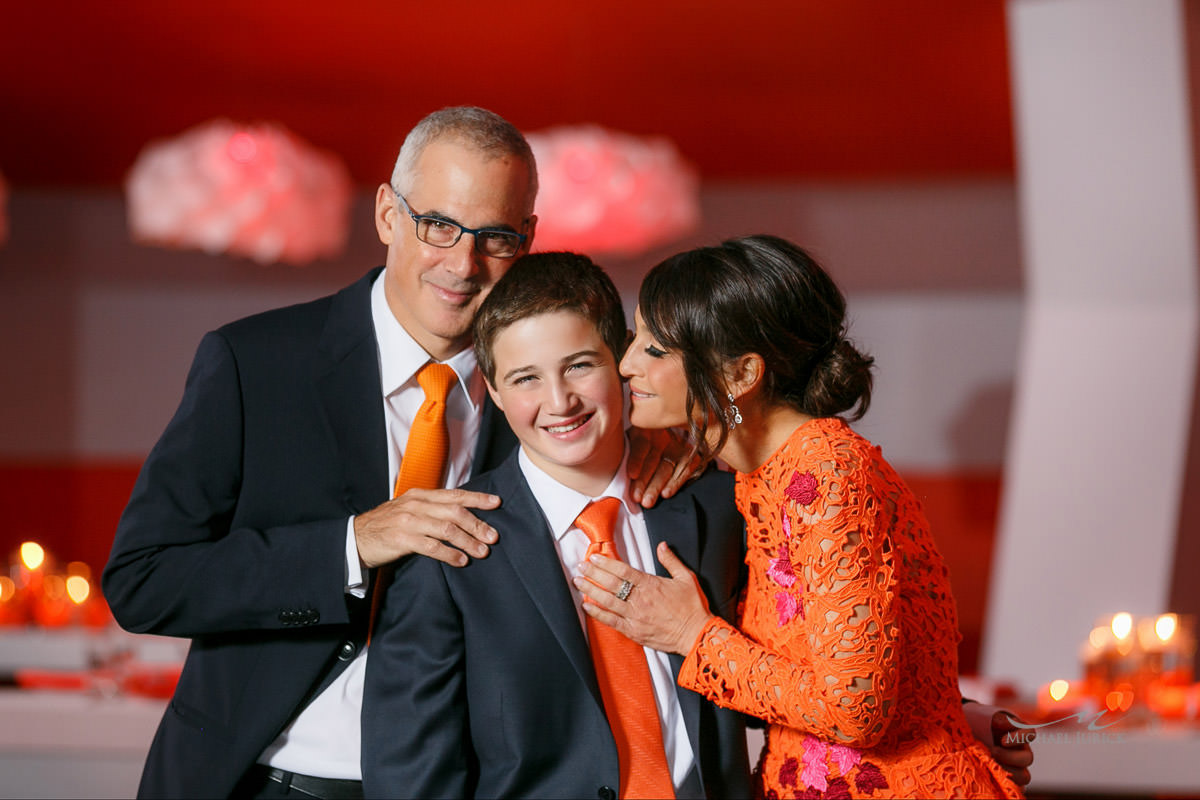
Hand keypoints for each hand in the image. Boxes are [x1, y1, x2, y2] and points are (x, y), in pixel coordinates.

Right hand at [354, 488, 500, 567]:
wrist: (355, 538)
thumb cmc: (387, 525)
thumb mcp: (409, 509)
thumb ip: (432, 509)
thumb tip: (463, 514)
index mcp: (420, 495)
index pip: (455, 494)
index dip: (477, 498)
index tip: (496, 503)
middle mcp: (416, 505)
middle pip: (454, 511)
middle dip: (477, 524)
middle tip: (493, 537)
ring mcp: (408, 521)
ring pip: (446, 528)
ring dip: (467, 541)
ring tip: (482, 551)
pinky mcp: (401, 539)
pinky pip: (431, 546)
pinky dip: (449, 554)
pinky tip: (461, 561)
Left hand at [574, 541, 712, 654]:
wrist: (696, 635)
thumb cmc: (692, 608)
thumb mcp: (686, 578)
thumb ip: (671, 561)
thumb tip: (662, 546)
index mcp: (651, 585)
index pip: (623, 571)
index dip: (606, 563)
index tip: (594, 558)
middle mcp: (640, 600)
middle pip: (611, 584)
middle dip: (593, 573)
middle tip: (581, 567)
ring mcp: (635, 616)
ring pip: (608, 601)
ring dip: (591, 590)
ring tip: (578, 582)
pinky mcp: (634, 631)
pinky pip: (611, 621)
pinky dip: (598, 613)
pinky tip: (587, 606)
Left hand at [626, 427, 700, 506]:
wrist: (668, 434)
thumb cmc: (638, 445)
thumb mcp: (628, 442)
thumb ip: (624, 451)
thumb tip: (608, 466)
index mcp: (643, 430)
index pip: (641, 445)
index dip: (636, 460)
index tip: (632, 475)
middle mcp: (661, 436)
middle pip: (653, 460)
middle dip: (644, 480)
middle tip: (637, 497)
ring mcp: (676, 445)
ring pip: (666, 468)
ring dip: (656, 486)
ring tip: (648, 501)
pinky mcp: (689, 454)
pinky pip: (685, 468)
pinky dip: (676, 482)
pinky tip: (666, 493)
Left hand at [963, 702, 1034, 787]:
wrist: (968, 735)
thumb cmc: (979, 723)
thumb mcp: (987, 717)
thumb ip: (999, 719)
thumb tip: (1008, 723)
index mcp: (1018, 733)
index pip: (1030, 734)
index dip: (1020, 738)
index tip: (1002, 741)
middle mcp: (1020, 750)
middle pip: (1028, 759)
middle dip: (1010, 757)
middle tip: (992, 752)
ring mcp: (1015, 766)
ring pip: (1024, 777)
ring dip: (1008, 773)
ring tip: (990, 765)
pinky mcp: (1007, 778)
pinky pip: (1013, 786)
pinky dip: (1003, 783)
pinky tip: (990, 775)